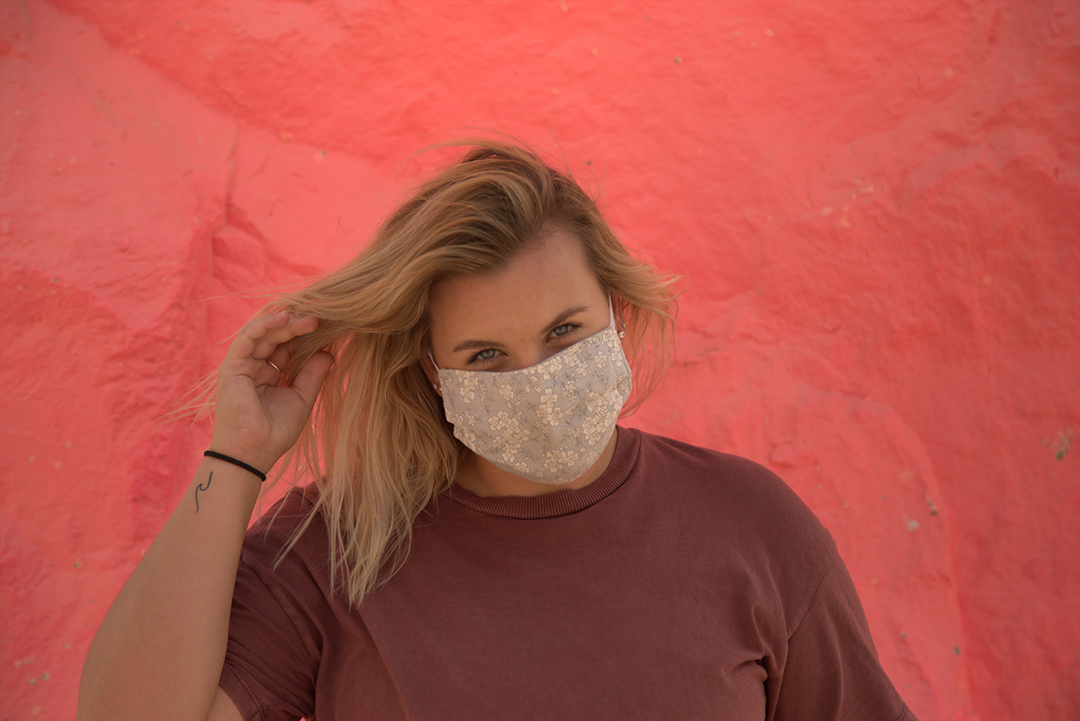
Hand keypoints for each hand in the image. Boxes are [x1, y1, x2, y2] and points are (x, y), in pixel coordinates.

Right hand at [209, 312, 333, 473]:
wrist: (253, 453)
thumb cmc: (275, 432)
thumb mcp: (301, 398)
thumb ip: (313, 374)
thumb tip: (329, 352)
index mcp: (268, 374)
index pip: (288, 347)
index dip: (306, 336)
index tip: (330, 326)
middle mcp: (254, 366)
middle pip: (278, 338)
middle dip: (300, 327)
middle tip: (324, 318)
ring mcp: (242, 365)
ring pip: (264, 334)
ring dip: (287, 323)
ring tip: (311, 318)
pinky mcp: (232, 365)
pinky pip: (249, 338)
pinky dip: (266, 325)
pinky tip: (286, 318)